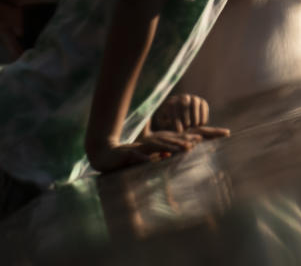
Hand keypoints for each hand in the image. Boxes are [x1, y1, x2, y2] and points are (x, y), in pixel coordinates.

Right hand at [88, 130, 202, 172]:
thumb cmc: (123, 158)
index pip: (170, 141)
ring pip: (154, 147)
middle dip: (180, 142)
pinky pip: (135, 156)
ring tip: (180, 150)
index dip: (183, 139)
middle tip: (195, 144)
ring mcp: (136, 148)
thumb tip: (166, 156)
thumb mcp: (142, 157)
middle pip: (166, 141)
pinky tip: (151, 161)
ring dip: (168, 148)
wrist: (102, 156)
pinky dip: (143, 158)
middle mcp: (145, 144)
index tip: (198, 139)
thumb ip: (153, 156)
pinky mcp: (126, 154)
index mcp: (150, 144)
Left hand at [152, 94, 209, 132]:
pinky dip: (203, 114)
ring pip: (194, 103)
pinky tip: (201, 124)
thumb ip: (163, 123)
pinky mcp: (202, 102)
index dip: (175, 119)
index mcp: (171, 101)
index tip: (178, 130)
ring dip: (195, 115)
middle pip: (183, 103)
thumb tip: (164, 122)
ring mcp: (193, 98)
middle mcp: (182, 97)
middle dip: (185, 116)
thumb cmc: (171, 123)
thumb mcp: (164, 122)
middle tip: (186, 127)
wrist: (184, 119)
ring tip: (194, 126)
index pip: (172, 107)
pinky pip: (203, 106)